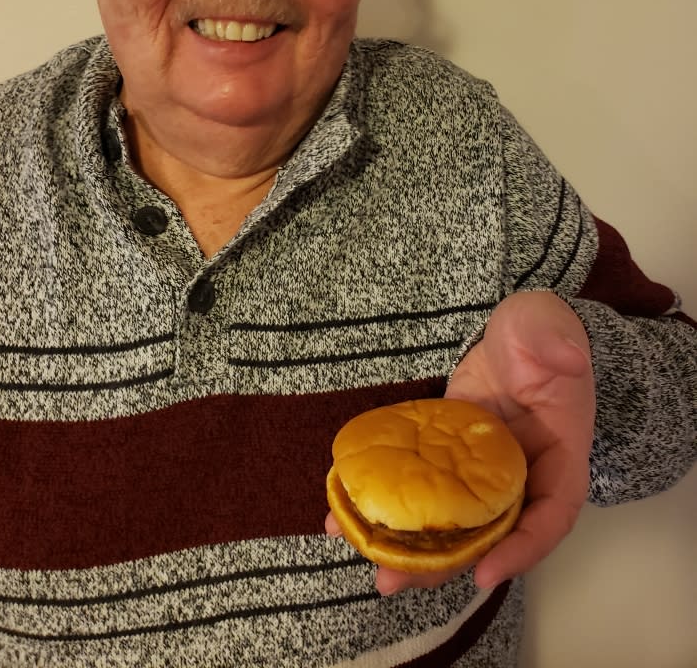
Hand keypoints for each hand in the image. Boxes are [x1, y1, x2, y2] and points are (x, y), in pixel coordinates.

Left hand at [327, 291, 594, 594]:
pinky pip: (420, 488)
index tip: (485, 573)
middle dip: (442, 564)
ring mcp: (478, 473)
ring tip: (362, 557)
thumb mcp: (547, 327)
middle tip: (390, 580)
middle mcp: (519, 477)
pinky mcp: (444, 459)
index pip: (551, 516)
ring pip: (450, 522)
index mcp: (558, 458)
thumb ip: (554, 341)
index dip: (521, 549)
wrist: (513, 334)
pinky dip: (387, 501)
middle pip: (489, 535)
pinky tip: (342, 509)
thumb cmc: (540, 333)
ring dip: (407, 546)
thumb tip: (564, 356)